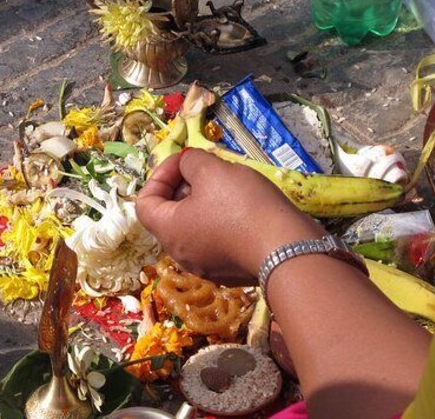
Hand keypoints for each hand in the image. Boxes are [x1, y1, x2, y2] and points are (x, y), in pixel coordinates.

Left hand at [136, 149, 323, 285]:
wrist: (289, 248)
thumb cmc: (242, 206)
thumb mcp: (212, 170)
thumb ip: (190, 162)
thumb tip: (186, 165)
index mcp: (168, 232)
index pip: (145, 202)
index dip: (160, 175)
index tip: (184, 162)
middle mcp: (182, 254)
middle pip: (170, 215)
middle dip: (184, 186)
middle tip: (209, 170)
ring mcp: (206, 266)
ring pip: (195, 228)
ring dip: (205, 203)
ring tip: (229, 186)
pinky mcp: (231, 272)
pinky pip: (216, 241)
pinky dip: (222, 222)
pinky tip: (245, 209)